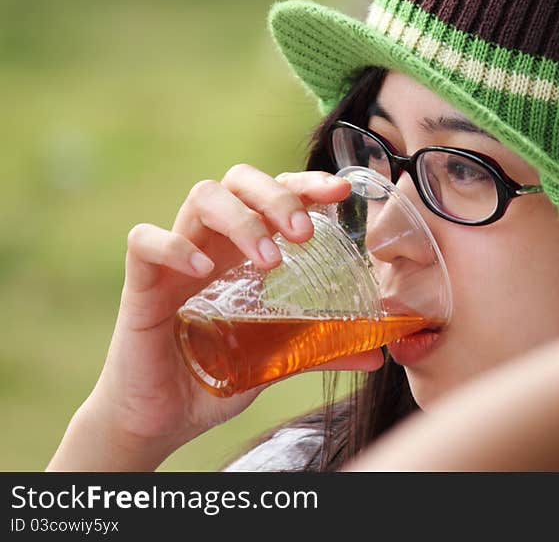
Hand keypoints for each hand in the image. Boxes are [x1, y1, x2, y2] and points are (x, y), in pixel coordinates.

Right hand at [70, 165, 384, 467]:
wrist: (161, 420)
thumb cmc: (214, 377)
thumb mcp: (277, 359)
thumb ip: (321, 348)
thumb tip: (377, 352)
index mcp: (244, 251)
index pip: (275, 194)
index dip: (307, 183)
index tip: (341, 191)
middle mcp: (212, 243)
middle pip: (239, 181)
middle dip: (277, 196)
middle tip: (304, 234)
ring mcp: (175, 259)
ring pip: (201, 197)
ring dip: (242, 220)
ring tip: (270, 261)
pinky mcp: (140, 285)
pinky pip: (144, 241)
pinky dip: (175, 245)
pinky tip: (202, 269)